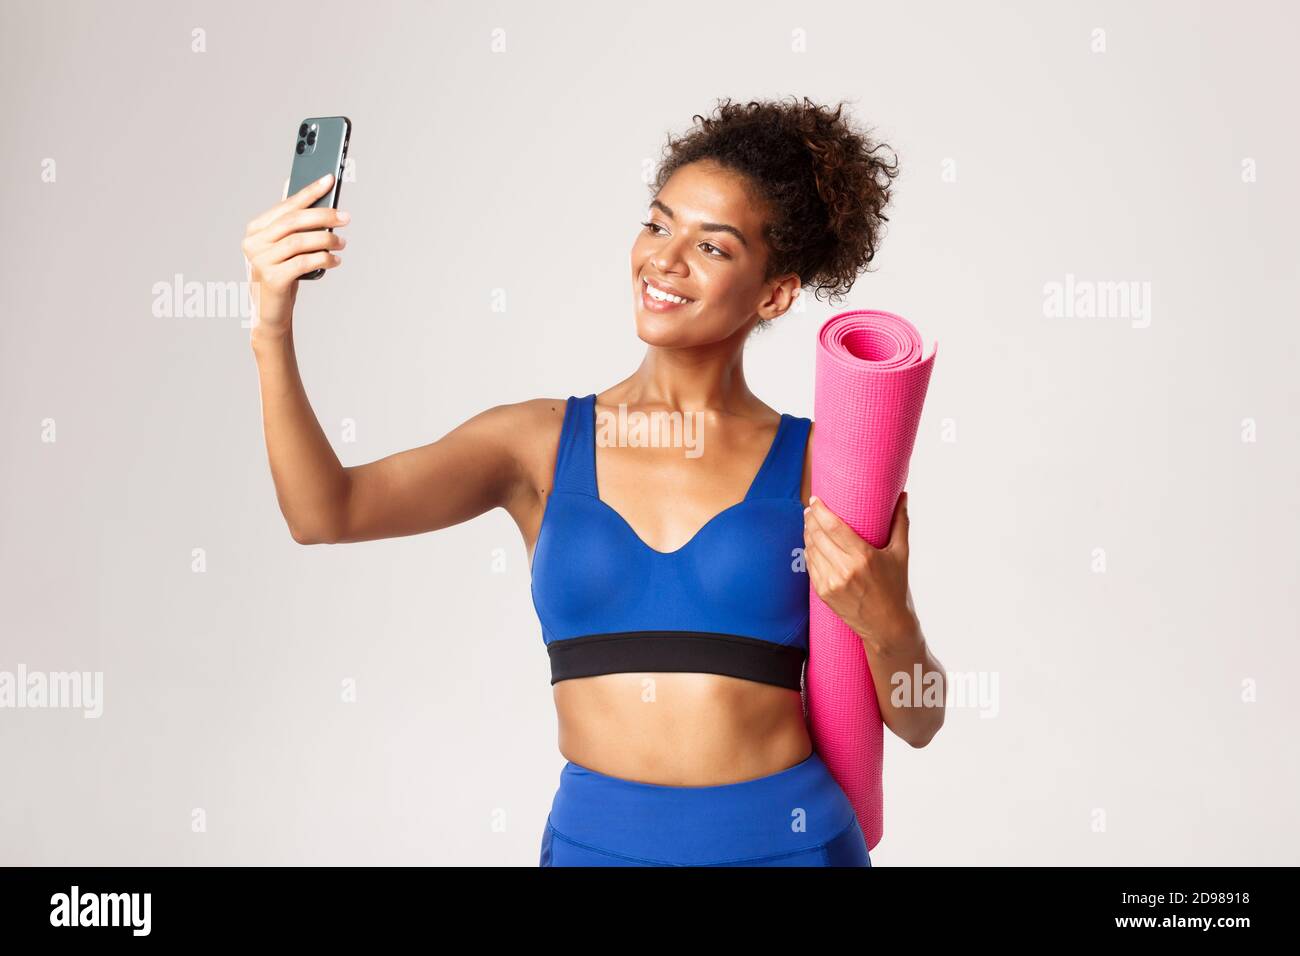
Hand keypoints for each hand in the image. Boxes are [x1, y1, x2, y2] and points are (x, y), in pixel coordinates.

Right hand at [241, 173, 348, 339]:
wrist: (270, 311)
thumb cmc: (282, 273)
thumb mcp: (285, 246)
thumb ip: (292, 222)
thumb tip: (306, 189)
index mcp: (255, 229)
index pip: (287, 205)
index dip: (309, 191)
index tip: (330, 179)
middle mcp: (254, 242)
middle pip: (293, 221)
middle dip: (323, 216)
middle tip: (346, 218)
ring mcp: (260, 261)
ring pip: (299, 242)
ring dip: (326, 240)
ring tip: (342, 242)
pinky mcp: (272, 279)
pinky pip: (303, 263)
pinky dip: (323, 259)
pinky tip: (335, 260)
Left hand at [803, 491, 917, 654]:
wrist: (886, 625)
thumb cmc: (896, 587)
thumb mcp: (901, 555)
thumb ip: (901, 522)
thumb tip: (904, 495)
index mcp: (863, 557)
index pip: (833, 527)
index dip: (820, 511)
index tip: (815, 500)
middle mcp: (845, 570)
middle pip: (818, 536)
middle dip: (810, 520)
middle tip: (810, 510)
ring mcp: (831, 583)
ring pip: (811, 550)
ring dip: (807, 534)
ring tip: (809, 523)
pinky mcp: (823, 593)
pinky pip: (810, 566)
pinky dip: (809, 552)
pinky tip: (810, 544)